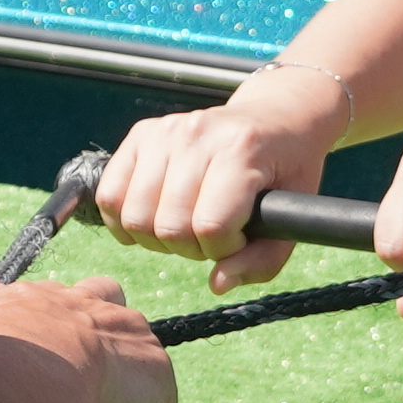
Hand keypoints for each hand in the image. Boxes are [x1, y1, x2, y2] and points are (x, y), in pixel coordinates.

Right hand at [94, 91, 331, 294]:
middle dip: (191, 248)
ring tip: (185, 226)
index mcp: (241, 150)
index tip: (239, 237)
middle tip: (211, 235)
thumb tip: (217, 284)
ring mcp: (164, 131)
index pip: (211, 226)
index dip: (224, 249)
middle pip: (169, 226)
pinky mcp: (141, 134)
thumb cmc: (286, 171)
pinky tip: (154, 219)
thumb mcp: (293, 216)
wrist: (274, 118)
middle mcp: (198, 135)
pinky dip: (124, 222)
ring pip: (135, 217)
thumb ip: (263, 261)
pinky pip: (109, 195)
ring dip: (158, 238)